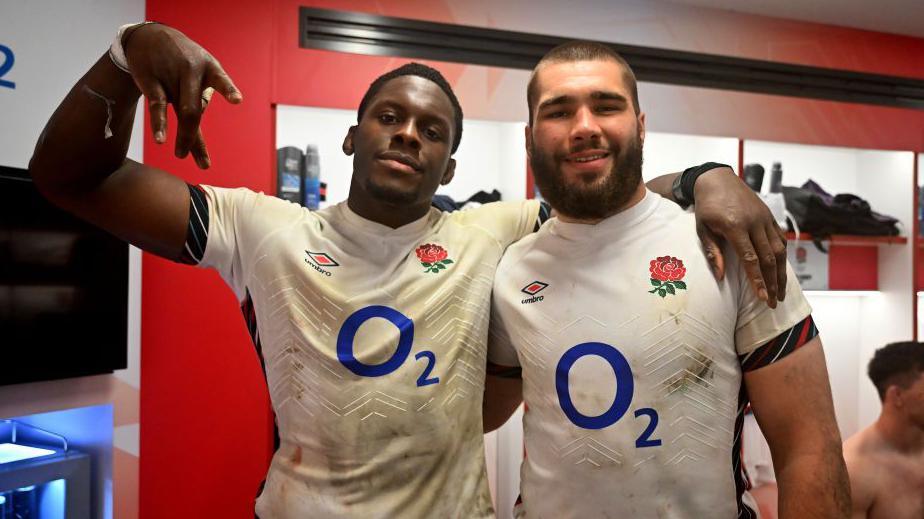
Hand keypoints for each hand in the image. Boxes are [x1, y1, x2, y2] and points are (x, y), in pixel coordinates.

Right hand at [123, 23, 241, 168]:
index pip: (220, 79)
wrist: (148, 36)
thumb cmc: (181, 59)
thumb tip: (195, 128)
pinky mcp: (151, 81)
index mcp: (208, 68)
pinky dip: (160, 123)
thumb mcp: (198, 69)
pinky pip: (158, 106)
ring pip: (180, 111)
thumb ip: (201, 97)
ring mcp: (171, 76)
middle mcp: (191, 71)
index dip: (228, 89)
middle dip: (195, 137)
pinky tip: (161, 139)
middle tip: (203, 164)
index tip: (237, 100)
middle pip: (195, 110)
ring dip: (184, 136)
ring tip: (182, 155)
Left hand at [693, 167, 786, 307]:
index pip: (751, 259)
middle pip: (769, 258)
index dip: (758, 280)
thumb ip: (712, 252)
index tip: (763, 298)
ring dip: (782, 272)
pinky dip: (782, 256)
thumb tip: (721, 276)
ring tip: (781, 291)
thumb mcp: (702, 228)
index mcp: (735, 226)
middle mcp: (754, 222)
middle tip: (774, 302)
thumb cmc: (706, 206)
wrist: (717, 179)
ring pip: (779, 250)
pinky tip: (781, 270)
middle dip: (773, 282)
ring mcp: (764, 218)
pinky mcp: (769, 216)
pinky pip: (780, 239)